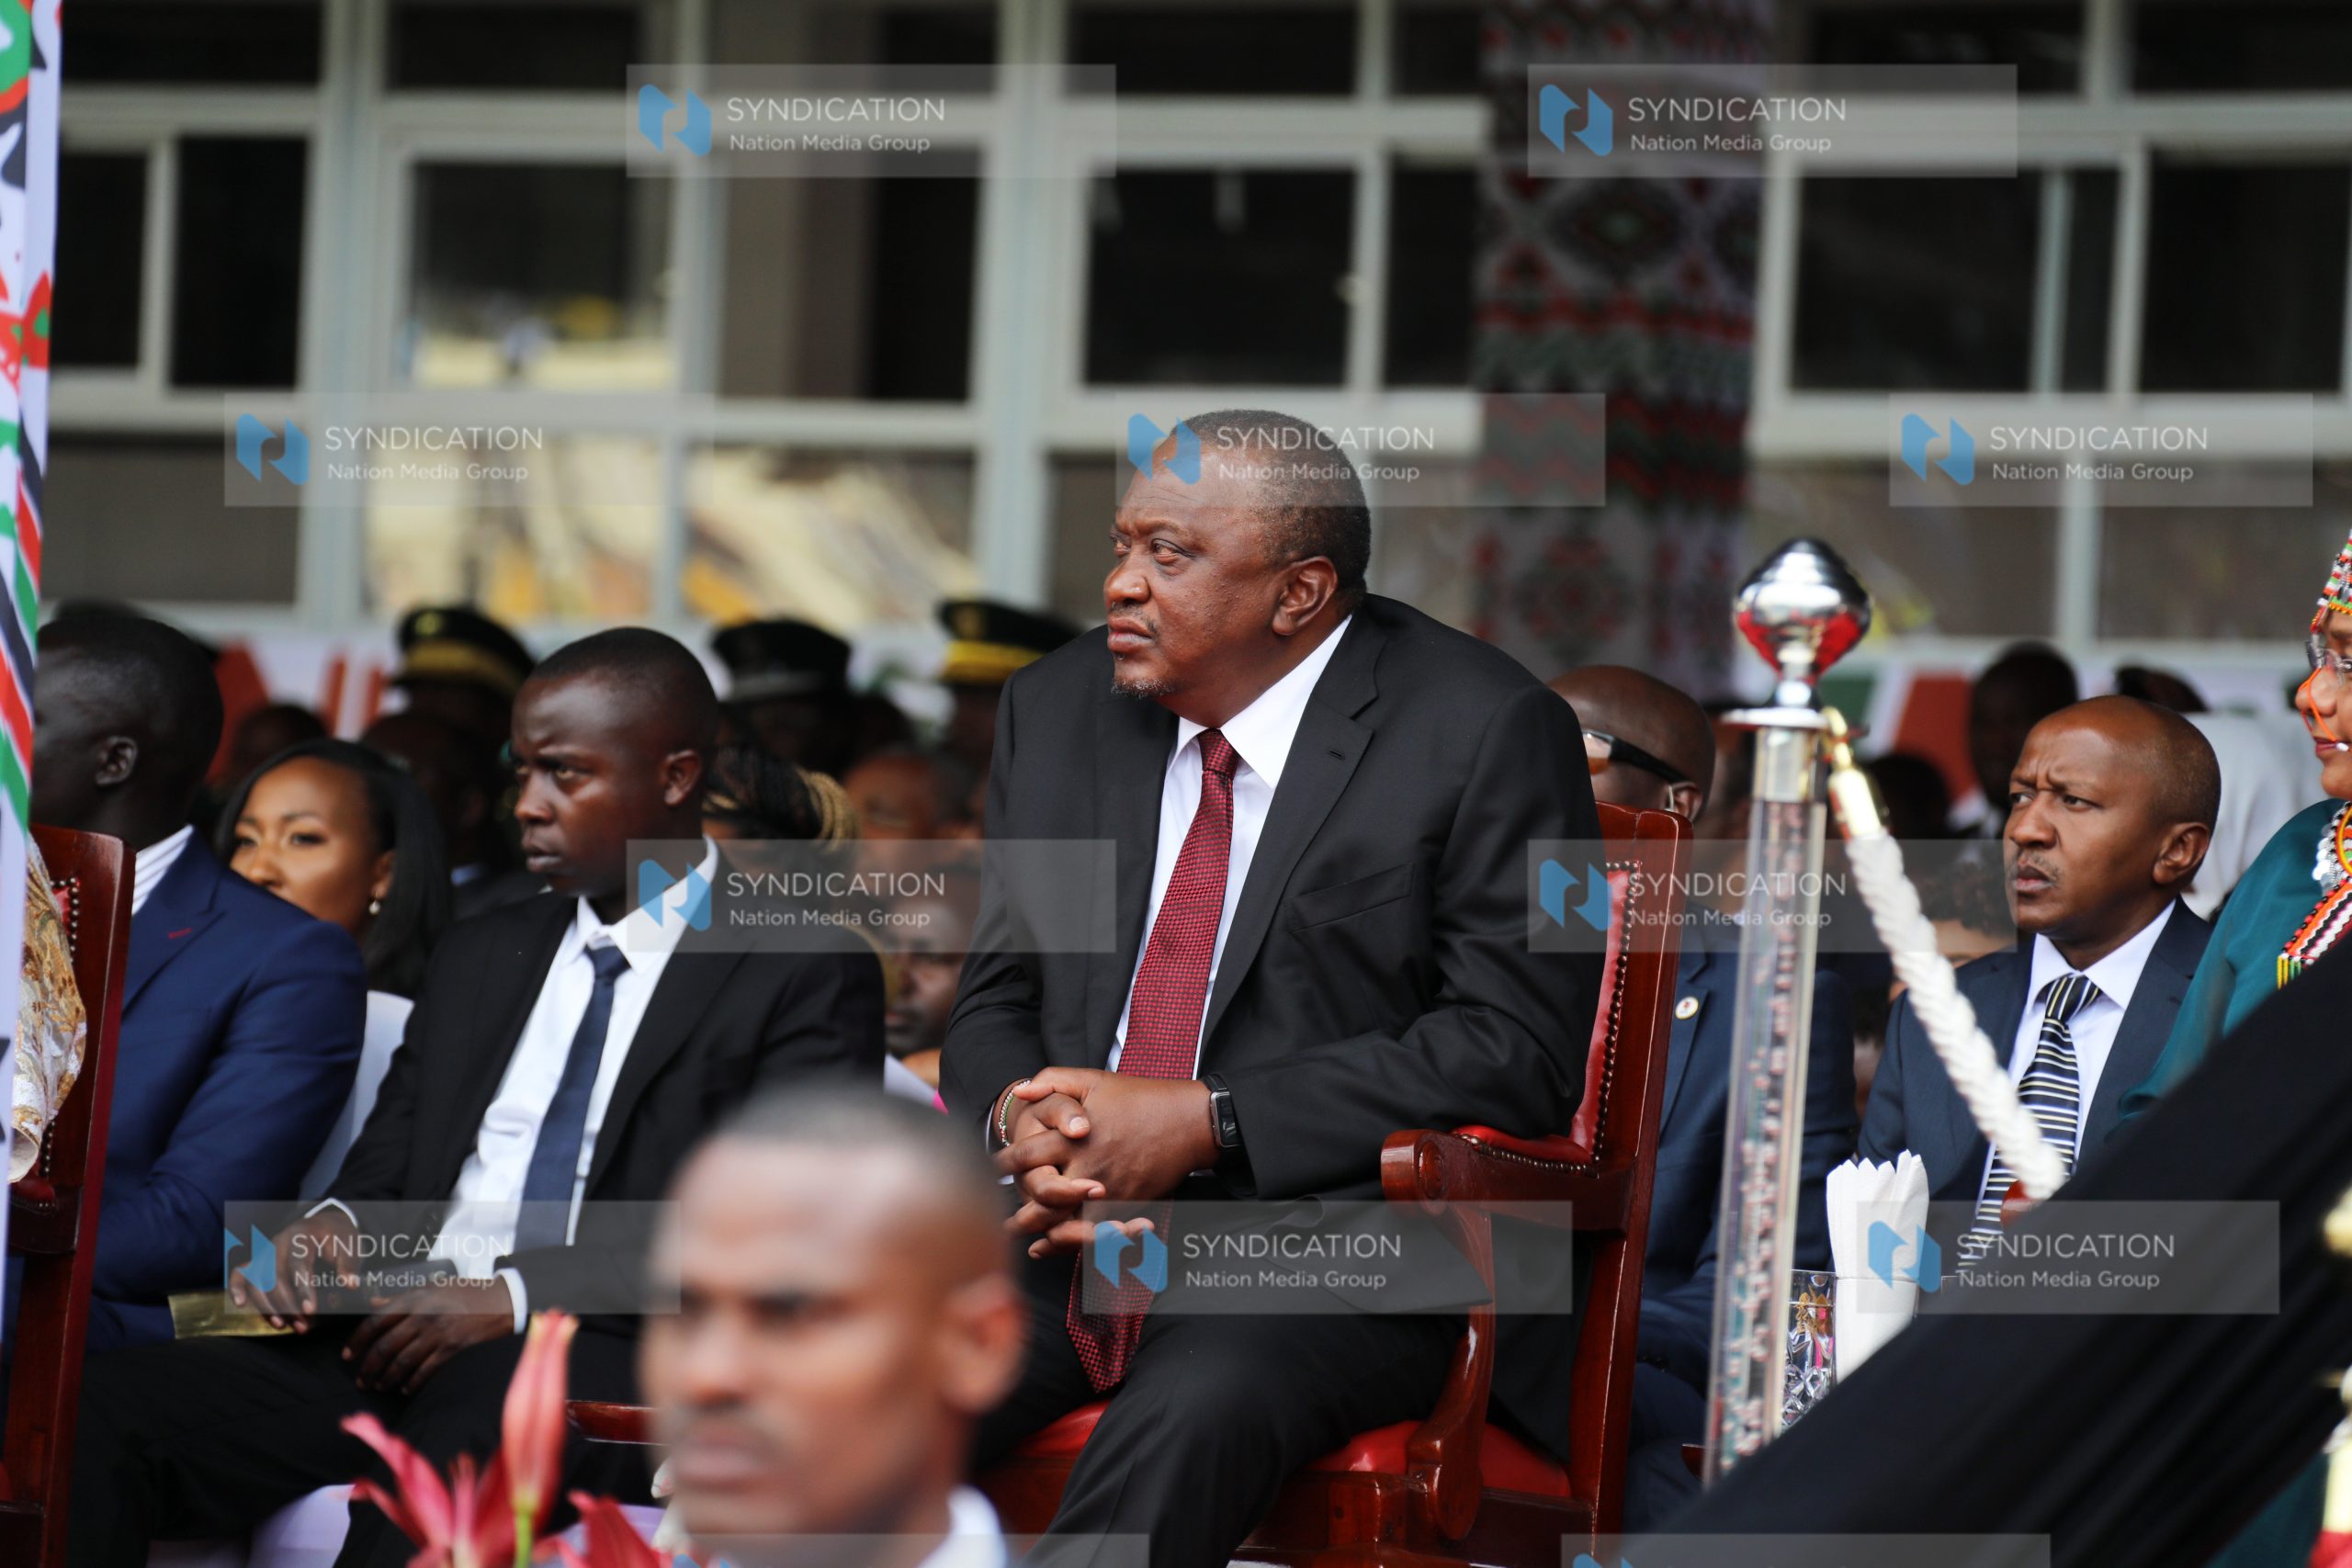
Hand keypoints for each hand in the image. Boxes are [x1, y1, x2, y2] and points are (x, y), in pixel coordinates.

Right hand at [229, 1208, 361, 1331]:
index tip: (310, 1310)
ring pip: (257, 1280)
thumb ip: (349, 1265)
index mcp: (302, 1235)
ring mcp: (266, 1252)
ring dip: (268, 1306)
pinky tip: (241, 1305)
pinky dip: (237, 1288)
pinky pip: (240, 1273)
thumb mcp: (351, 1244)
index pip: (299, 1264)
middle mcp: (279, 1243)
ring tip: (283, 1326)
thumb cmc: (337, 1236)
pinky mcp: (259, 1260)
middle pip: (275, 1277)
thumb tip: (350, 1285)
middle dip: (287, 1305)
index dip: (303, 1288)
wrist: (324, 1223)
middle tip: (303, 1325)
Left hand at [343, 1277, 515, 1393]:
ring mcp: (438, 1333)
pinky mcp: (453, 1349)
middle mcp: (423, 1316)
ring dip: (386, 1378)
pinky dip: (412, 1383)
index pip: (375, 1321)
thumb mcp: (432, 1286)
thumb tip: (372, 1303)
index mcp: (415, 1299)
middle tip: (361, 1380)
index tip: (348, 1355)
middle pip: (385, 1346)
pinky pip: (425, 1371)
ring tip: (378, 1386)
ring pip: (402, 1362)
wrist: (502, 1300)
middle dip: (368, 1367)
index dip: (357, 1341)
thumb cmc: (466, 1292)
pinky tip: (404, 1389)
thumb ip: (401, 1296)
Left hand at [1003, 1070, 1215, 1257]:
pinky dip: (1073, 1243)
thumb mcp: (1094, 1079)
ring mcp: (1109, 1191)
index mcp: (1073, 1138)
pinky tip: (1056, 1246)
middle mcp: (1087, 1168)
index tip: (994, 1169)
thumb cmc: (1141, 1097)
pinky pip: (1096, 1232)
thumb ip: (1054, 1081)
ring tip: (1025, 1239)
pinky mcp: (1128, 1206)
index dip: (1004, 1164)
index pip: (1025, 1157)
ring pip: (1067, 1223)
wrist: (1189, 1122)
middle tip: (1002, 1219)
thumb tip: (1021, 1091)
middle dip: (1018, 1210)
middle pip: (1041, 1199)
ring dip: (1043, 1234)